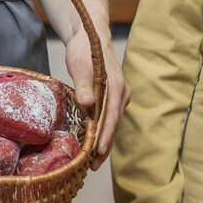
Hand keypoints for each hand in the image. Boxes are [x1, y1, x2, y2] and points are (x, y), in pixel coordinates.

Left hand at [65, 25, 127, 169]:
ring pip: (113, 123)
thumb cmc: (85, 49)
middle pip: (114, 124)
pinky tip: (94, 142)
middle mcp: (122, 93)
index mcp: (117, 86)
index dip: (105, 136)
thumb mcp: (80, 64)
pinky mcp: (114, 97)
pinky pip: (110, 117)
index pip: (112, 117)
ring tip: (92, 161)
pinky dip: (103, 131)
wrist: (91, 36)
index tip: (98, 153)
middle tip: (92, 166)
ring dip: (104, 141)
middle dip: (104, 146)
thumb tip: (88, 104)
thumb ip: (83, 84)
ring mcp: (120, 96)